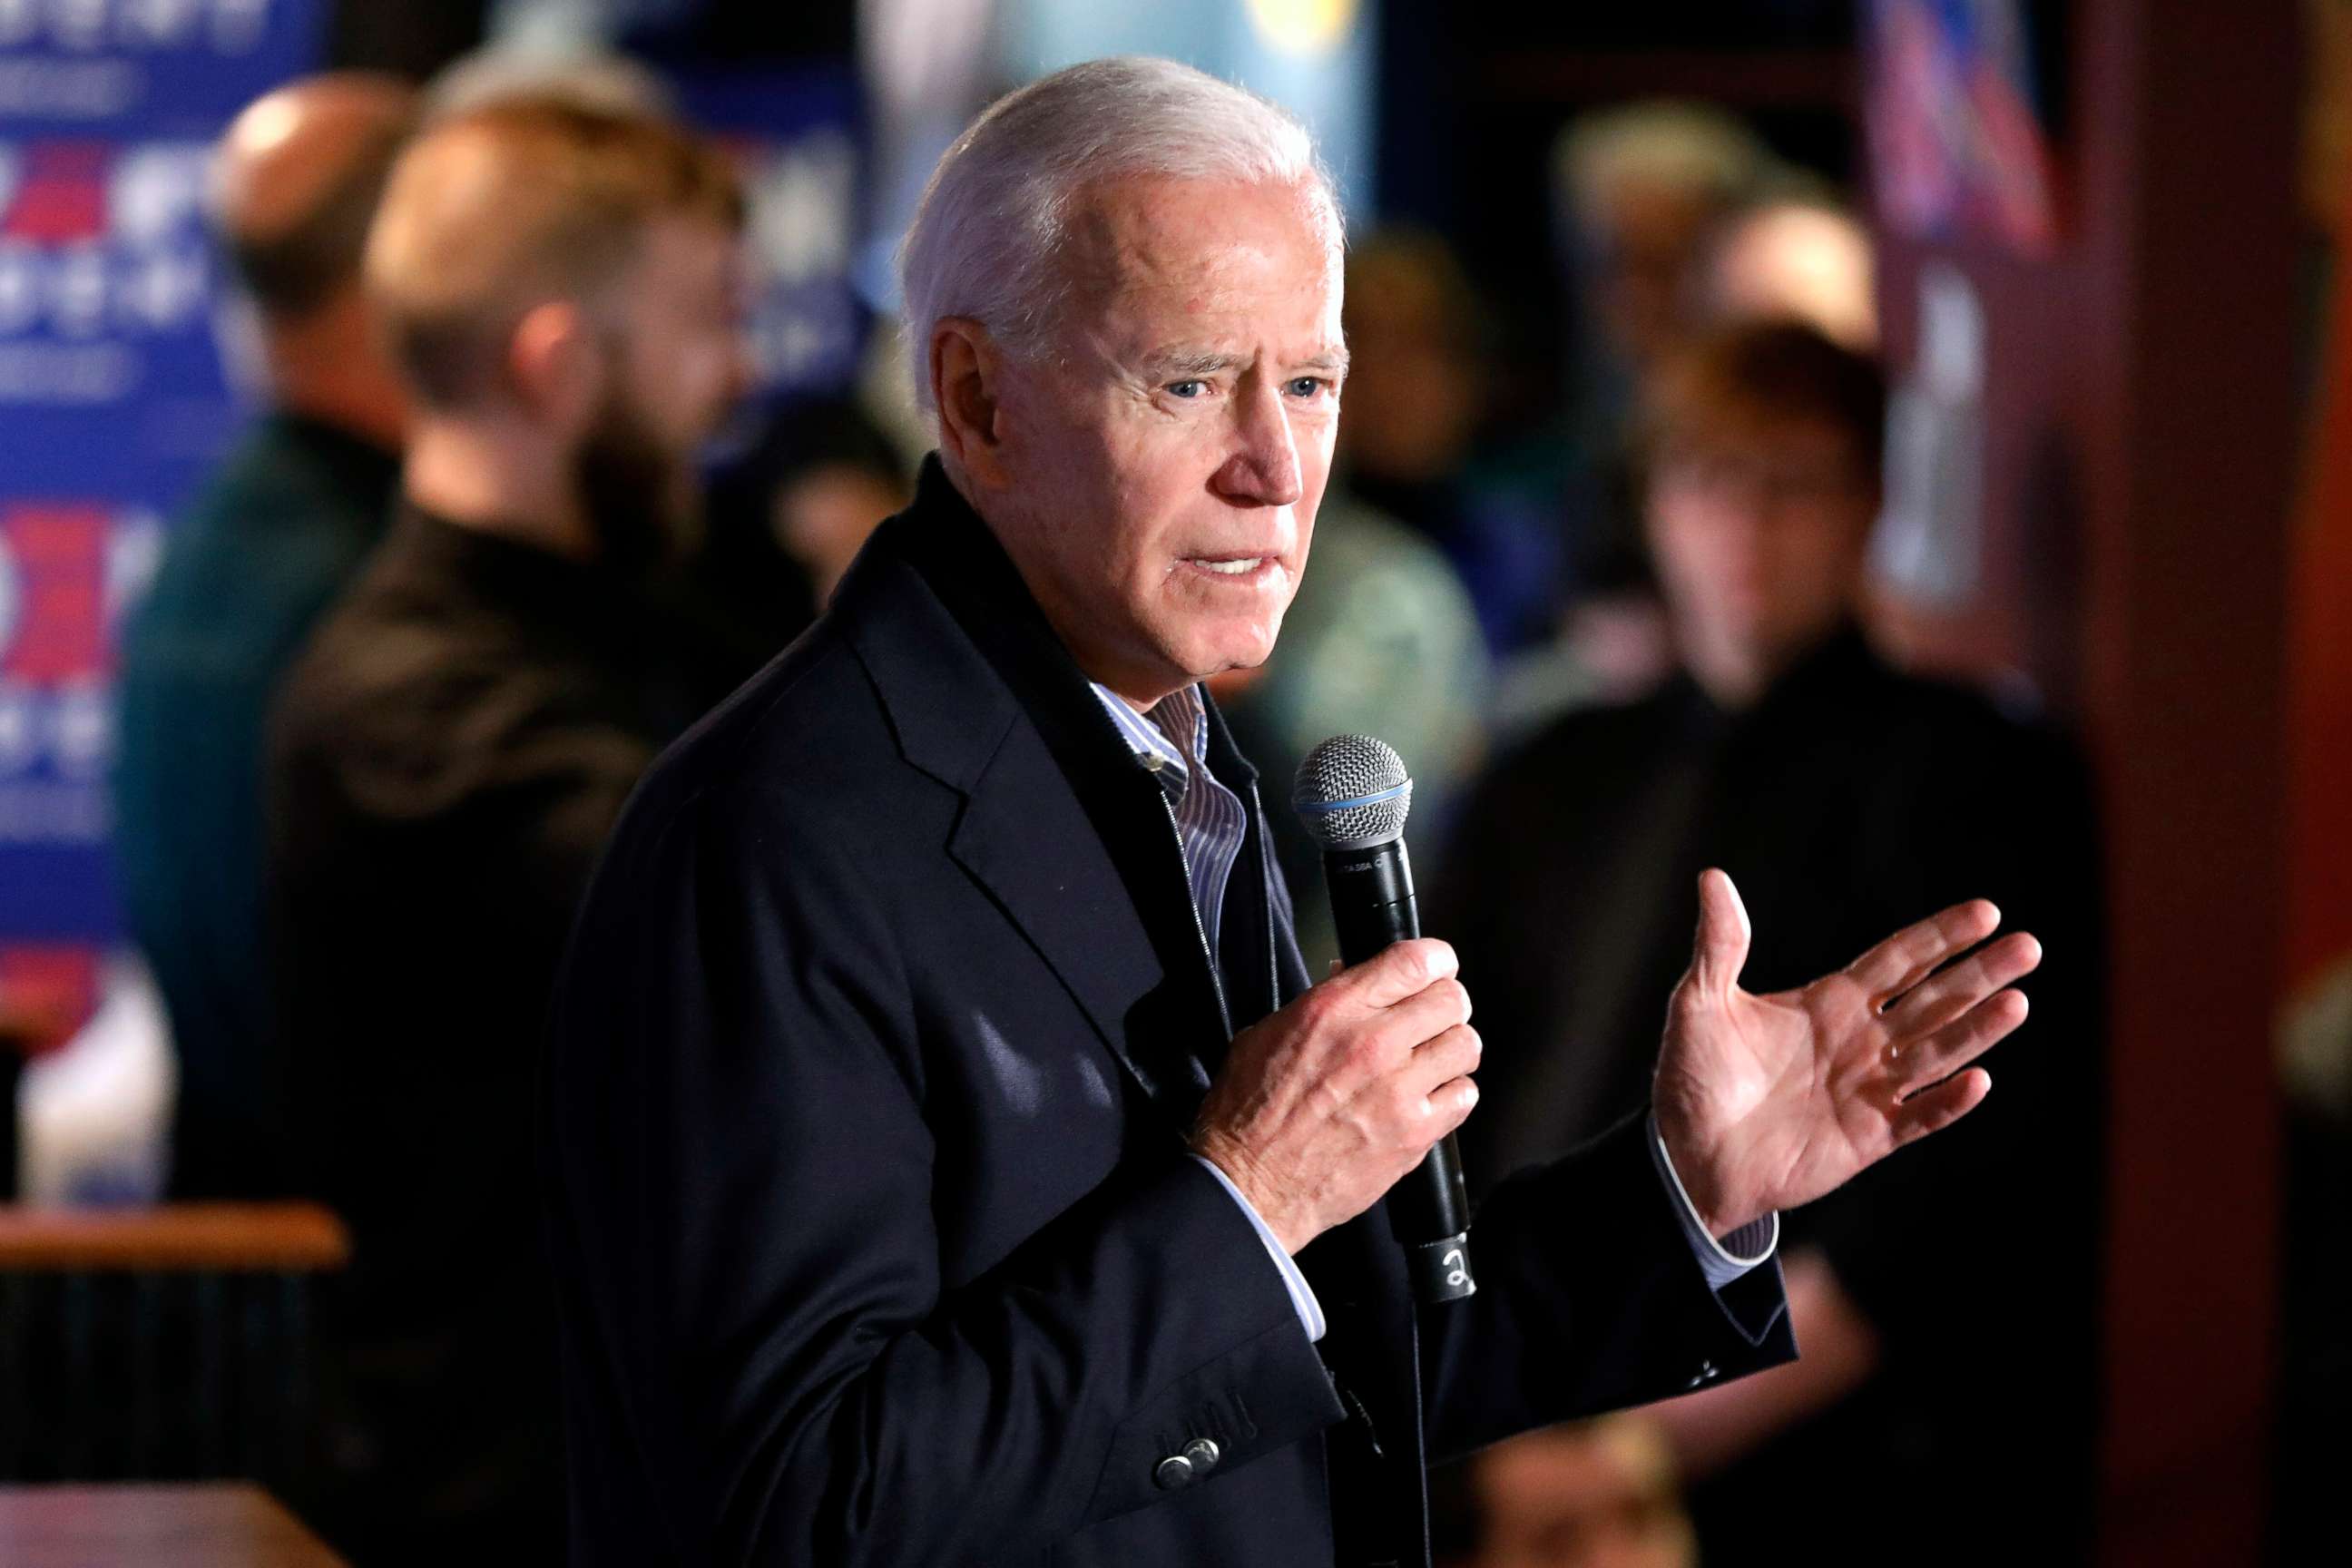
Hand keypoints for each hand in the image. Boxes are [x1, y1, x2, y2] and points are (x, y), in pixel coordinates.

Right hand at [1190, 938, 1480, 1254]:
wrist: (1251, 1184)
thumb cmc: (1250, 1114)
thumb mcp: (1269, 1032)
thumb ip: (1323, 1003)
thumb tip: (1355, 979)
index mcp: (1334, 1009)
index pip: (1416, 960)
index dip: (1434, 960)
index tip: (1433, 969)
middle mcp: (1373, 1043)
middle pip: (1452, 999)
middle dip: (1443, 1005)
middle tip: (1429, 1018)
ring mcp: (1399, 1090)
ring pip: (1466, 1045)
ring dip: (1450, 1050)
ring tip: (1430, 1060)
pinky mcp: (1415, 1134)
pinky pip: (1464, 1096)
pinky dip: (1452, 1095)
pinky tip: (1428, 1098)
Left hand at [1652, 870, 2040, 1237]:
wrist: (1687, 1157)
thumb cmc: (1692, 1078)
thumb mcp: (1700, 1003)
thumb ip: (1720, 945)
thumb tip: (1712, 878)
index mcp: (1828, 1002)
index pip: (1898, 960)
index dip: (1941, 936)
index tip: (1987, 911)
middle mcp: (1859, 1041)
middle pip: (1933, 999)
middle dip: (1979, 973)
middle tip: (2029, 946)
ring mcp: (1869, 1089)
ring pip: (1936, 1052)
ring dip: (1977, 1029)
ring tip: (2019, 1000)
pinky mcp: (1868, 1138)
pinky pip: (1918, 1116)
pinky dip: (1947, 1101)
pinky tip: (1978, 1079)